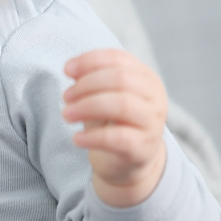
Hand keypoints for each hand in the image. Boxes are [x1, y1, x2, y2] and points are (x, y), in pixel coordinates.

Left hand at [62, 49, 167, 207]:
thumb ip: (89, 79)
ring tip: (66, 114)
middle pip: (120, 79)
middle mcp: (154, 97)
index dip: (89, 61)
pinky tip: (76, 139)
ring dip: (87, 107)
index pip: (118, 58)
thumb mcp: (100, 95)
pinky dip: (92, 137)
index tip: (66, 70)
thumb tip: (71, 68)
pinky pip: (118, 138)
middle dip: (87, 85)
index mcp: (145, 78)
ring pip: (121, 105)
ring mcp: (152, 123)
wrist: (127, 161)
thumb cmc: (111, 121)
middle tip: (66, 97)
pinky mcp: (143, 148)